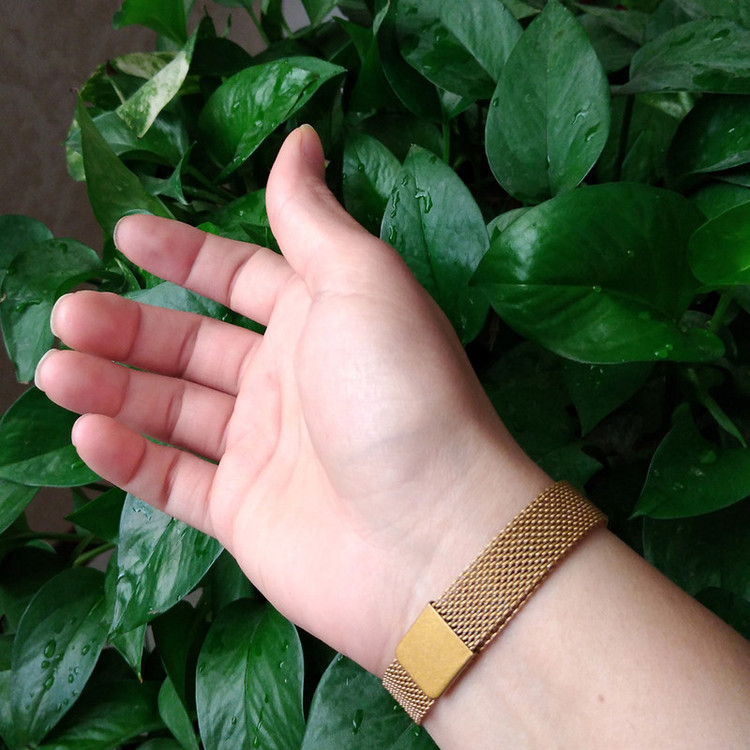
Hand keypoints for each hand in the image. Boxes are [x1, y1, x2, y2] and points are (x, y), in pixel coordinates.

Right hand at [35, 126, 546, 673]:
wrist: (433, 538)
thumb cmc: (402, 395)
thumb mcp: (361, 282)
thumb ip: (313, 217)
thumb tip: (301, 138)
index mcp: (321, 320)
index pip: (241, 274)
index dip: (185, 253)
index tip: (123, 233)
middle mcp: (292, 382)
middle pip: (193, 344)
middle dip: (128, 325)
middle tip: (69, 314)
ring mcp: (266, 450)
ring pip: (173, 410)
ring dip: (113, 387)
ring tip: (56, 367)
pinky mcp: (245, 513)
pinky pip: (173, 480)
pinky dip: (129, 459)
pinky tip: (89, 433)